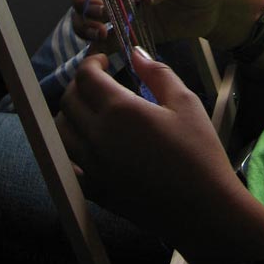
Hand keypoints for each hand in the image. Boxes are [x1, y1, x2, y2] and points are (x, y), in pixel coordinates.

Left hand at [56, 47, 253, 263]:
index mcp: (119, 110)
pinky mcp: (96, 191)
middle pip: (68, 101)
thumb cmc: (199, 153)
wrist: (204, 210)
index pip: (85, 77)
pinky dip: (71, 151)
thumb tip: (136, 54)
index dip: (91, 63)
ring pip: (60, 133)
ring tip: (91, 111)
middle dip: (80, 85)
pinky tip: (90, 146)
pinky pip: (68, 165)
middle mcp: (97, 137)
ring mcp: (92, 167)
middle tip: (99, 83)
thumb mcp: (185, 103)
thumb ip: (157, 73)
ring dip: (69, 116)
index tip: (104, 61)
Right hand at [70, 0, 226, 44]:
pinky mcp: (127, 30)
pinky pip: (105, 39)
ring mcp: (120, 8)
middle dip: (87, 6)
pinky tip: (102, 52)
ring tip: (101, 34)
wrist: (215, 5)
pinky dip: (98, 46)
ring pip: (86, 16)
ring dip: (85, 26)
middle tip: (103, 18)